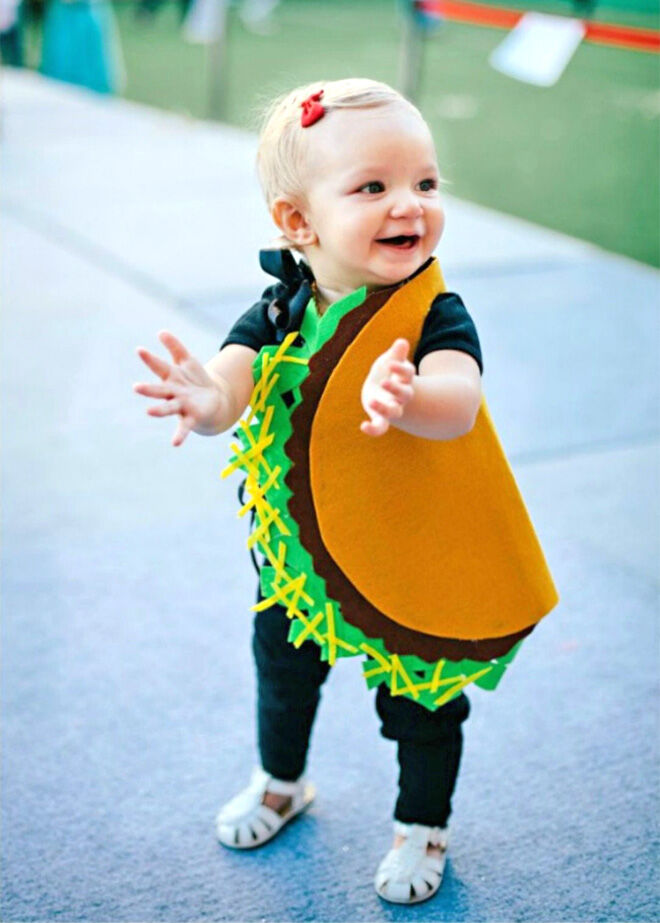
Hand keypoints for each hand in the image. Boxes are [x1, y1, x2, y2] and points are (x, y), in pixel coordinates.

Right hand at [134, 330, 224, 445]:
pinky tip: (174, 443)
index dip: (150, 358)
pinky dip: (179, 435)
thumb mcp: (187, 361)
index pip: (159, 366)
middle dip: (148, 389)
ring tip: (149, 412)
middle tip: (136, 387)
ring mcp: (181, 406)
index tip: (140, 350)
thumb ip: (175, 347)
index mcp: (171, 377)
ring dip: (159, 410)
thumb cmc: (195, 380)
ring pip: (168, 408)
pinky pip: (184, 427)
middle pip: (159, 390)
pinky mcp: (191, 417)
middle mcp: (173, 392)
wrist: (214, 400)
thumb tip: (161, 331)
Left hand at [360, 338, 415, 436]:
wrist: (383, 391)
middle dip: (396, 389)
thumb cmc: (388, 373)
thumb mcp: (390, 360)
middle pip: (405, 394)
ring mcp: (392, 407)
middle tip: (384, 382)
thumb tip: (402, 342)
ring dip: (384, 408)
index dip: (400, 369)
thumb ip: (396, 354)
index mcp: (404, 379)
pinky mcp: (381, 417)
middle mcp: (400, 395)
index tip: (390, 364)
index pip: (407, 373)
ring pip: (394, 412)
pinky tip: (363, 426)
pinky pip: (381, 427)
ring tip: (371, 401)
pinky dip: (374, 429)